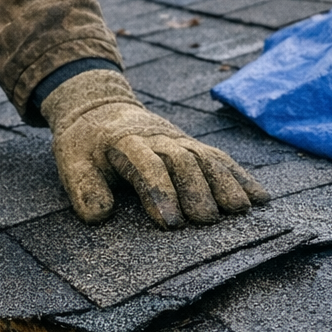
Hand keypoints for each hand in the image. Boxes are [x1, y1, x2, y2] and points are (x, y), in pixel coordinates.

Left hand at [41, 69, 268, 229]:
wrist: (98, 108)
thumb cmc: (85, 145)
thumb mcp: (71, 162)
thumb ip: (83, 188)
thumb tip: (100, 215)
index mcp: (124, 142)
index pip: (145, 165)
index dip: (158, 192)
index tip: (170, 223)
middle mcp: (157, 138)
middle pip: (182, 160)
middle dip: (197, 189)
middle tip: (207, 221)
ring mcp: (178, 140)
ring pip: (206, 157)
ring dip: (226, 183)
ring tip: (240, 211)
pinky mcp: (192, 145)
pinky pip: (220, 157)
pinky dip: (241, 176)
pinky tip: (260, 197)